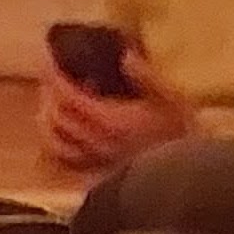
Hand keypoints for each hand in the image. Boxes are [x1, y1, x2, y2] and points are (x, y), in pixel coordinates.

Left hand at [34, 51, 194, 174]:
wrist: (186, 179)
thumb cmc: (182, 135)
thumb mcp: (172, 99)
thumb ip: (146, 76)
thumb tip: (124, 54)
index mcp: (110, 120)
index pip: (69, 97)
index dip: (56, 77)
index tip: (52, 60)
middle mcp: (96, 142)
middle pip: (57, 116)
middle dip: (49, 93)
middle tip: (52, 77)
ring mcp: (94, 162)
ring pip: (55, 140)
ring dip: (47, 119)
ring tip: (51, 103)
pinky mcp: (97, 176)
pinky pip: (65, 161)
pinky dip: (55, 145)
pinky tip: (59, 133)